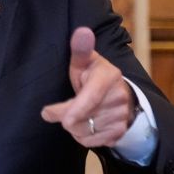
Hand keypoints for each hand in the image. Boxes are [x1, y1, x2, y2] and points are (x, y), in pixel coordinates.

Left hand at [40, 27, 136, 147]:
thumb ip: (80, 50)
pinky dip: (84, 137)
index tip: (52, 115)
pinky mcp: (121, 132)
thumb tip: (82, 31)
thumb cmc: (92, 75)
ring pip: (85, 132)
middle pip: (82, 118)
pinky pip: (94, 142)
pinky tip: (86, 124)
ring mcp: (122, 116)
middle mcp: (119, 97)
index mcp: (109, 76)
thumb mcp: (84, 62)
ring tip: (78, 114)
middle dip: (66, 117)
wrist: (118, 93)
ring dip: (75, 127)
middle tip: (61, 111)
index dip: (73, 109)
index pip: (90, 98)